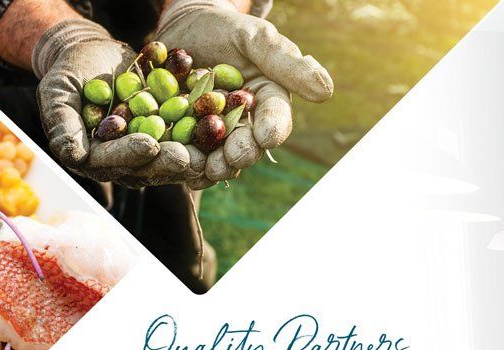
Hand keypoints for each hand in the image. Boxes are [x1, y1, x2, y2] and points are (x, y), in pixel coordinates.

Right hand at [32, 19, 200, 186]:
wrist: (96, 55)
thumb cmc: (71, 71)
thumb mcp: (58, 90)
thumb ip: (62, 122)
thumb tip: (73, 156)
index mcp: (92, 156)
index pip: (111, 160)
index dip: (130, 154)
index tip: (149, 144)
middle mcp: (121, 162)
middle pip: (146, 168)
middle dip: (167, 162)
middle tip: (186, 156)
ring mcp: (147, 154)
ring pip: (171, 161)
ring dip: (192, 158)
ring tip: (209, 152)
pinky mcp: (168, 141)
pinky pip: (187, 144)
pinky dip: (203, 141)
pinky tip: (220, 136)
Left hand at [153, 0, 333, 188]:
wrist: (185, 27)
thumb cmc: (225, 28)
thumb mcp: (255, 37)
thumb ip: (286, 62)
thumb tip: (325, 91)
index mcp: (269, 101)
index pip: (276, 118)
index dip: (273, 128)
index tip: (267, 136)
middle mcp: (246, 123)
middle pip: (248, 144)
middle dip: (241, 154)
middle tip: (232, 158)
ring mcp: (216, 132)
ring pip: (218, 155)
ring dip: (212, 165)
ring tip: (203, 168)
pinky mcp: (187, 134)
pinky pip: (188, 151)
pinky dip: (184, 161)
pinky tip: (178, 167)